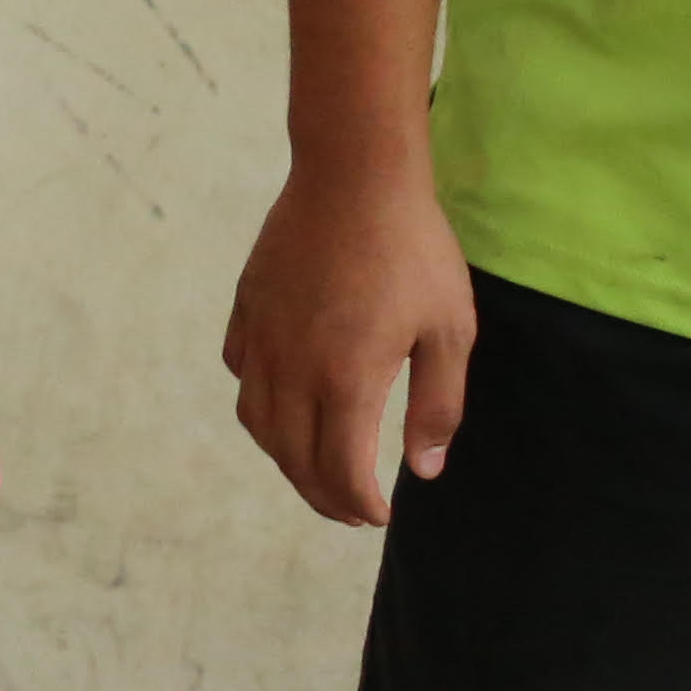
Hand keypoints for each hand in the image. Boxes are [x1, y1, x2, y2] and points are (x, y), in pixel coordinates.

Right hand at [223, 142, 477, 525]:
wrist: (354, 175)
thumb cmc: (414, 250)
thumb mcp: (450, 331)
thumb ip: (437, 406)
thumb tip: (423, 470)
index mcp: (347, 380)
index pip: (340, 471)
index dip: (360, 505)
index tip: (381, 514)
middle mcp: (293, 368)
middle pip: (293, 458)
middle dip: (322, 496)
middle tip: (351, 510)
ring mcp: (262, 338)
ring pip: (258, 422)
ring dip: (285, 458)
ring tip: (314, 466)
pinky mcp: (247, 308)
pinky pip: (240, 373)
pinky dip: (259, 403)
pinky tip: (285, 400)